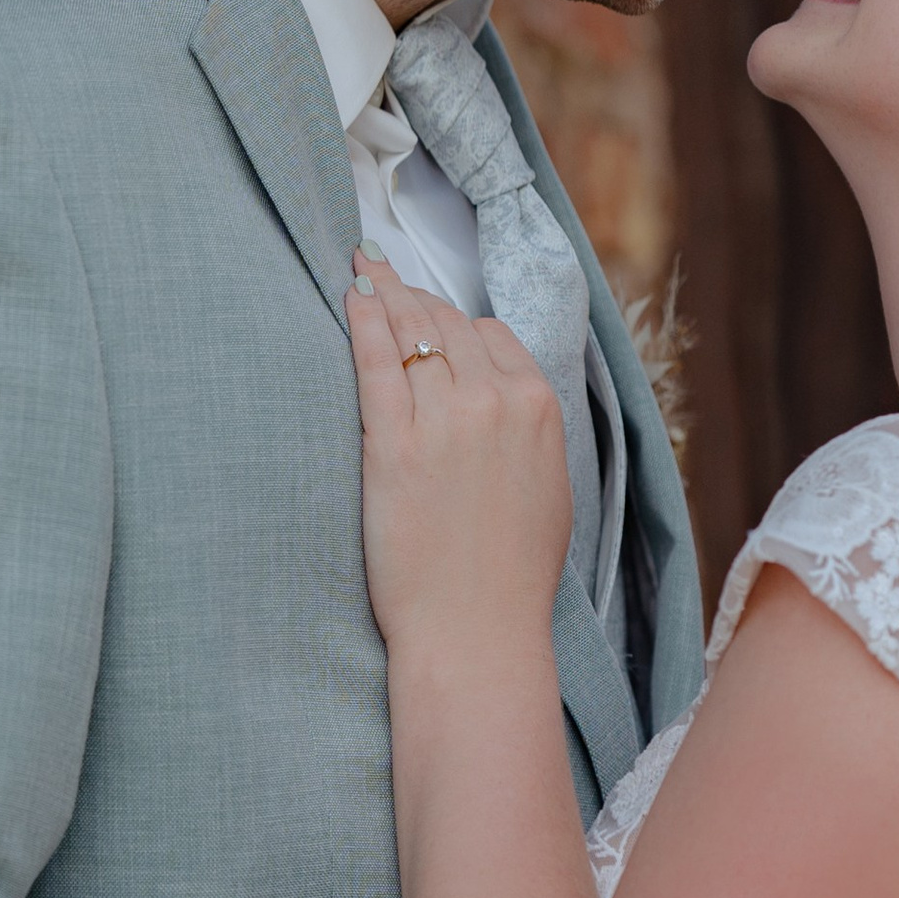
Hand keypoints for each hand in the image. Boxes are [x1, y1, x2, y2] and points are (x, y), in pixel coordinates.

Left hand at [345, 250, 571, 649]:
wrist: (477, 626)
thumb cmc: (512, 573)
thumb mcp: (549, 487)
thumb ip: (529, 432)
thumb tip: (509, 400)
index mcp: (538, 407)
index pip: (491, 334)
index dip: (454, 319)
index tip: (430, 310)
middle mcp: (495, 401)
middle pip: (447, 324)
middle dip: (413, 294)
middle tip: (382, 272)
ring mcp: (443, 419)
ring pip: (410, 333)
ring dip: (383, 295)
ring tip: (361, 272)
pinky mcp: (394, 444)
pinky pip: (376, 363)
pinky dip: (362, 322)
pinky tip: (349, 297)